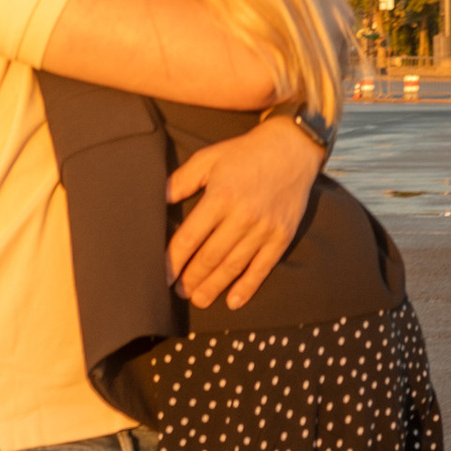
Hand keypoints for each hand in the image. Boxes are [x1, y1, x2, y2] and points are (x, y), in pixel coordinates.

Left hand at [166, 116, 323, 312]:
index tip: (163, 276)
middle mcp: (242, 216)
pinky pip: (262, 267)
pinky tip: (233, 301)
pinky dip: (247, 287)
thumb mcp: (208, 158)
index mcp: (220, 197)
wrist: (292, 149)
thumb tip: (158, 201)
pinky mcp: (282, 236)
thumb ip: (182, 180)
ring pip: (233, 266)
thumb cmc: (245, 153)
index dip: (173, 261)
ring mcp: (264, 228)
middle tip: (179, 292)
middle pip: (210, 257)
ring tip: (199, 300)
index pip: (190, 238)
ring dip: (214, 287)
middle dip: (191, 279)